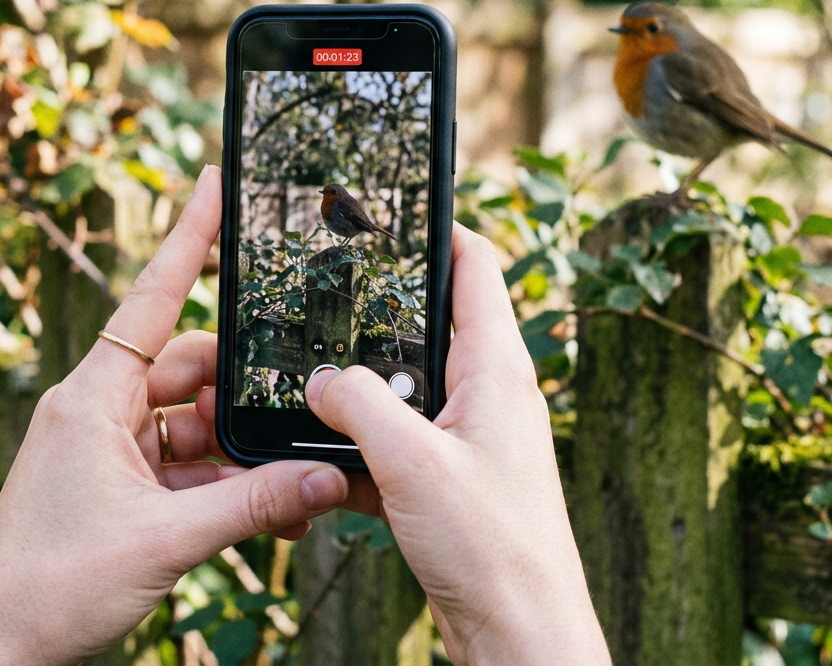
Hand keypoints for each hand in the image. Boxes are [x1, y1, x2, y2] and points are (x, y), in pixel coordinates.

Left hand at [0, 165, 348, 665]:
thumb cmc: (50, 586)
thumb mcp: (164, 541)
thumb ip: (253, 504)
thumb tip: (326, 479)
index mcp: (93, 397)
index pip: (152, 296)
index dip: (188, 237)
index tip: (215, 182)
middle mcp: (101, 410)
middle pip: (191, 369)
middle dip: (245, 393)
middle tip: (298, 416)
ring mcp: (111, 449)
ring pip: (195, 422)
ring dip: (241, 450)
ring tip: (289, 485)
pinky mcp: (121, 485)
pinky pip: (187, 465)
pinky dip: (224, 482)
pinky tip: (266, 508)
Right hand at [305, 224, 609, 665]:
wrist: (518, 632)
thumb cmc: (492, 545)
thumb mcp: (412, 462)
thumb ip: (358, 405)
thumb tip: (319, 377)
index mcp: (497, 366)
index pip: (476, 265)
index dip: (438, 228)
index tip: (394, 207)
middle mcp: (488, 392)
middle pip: (431, 325)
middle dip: (378, 315)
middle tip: (326, 298)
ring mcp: (470, 436)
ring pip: (405, 389)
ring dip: (363, 394)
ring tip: (313, 389)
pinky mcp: (450, 478)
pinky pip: (399, 444)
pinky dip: (364, 450)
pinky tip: (329, 467)